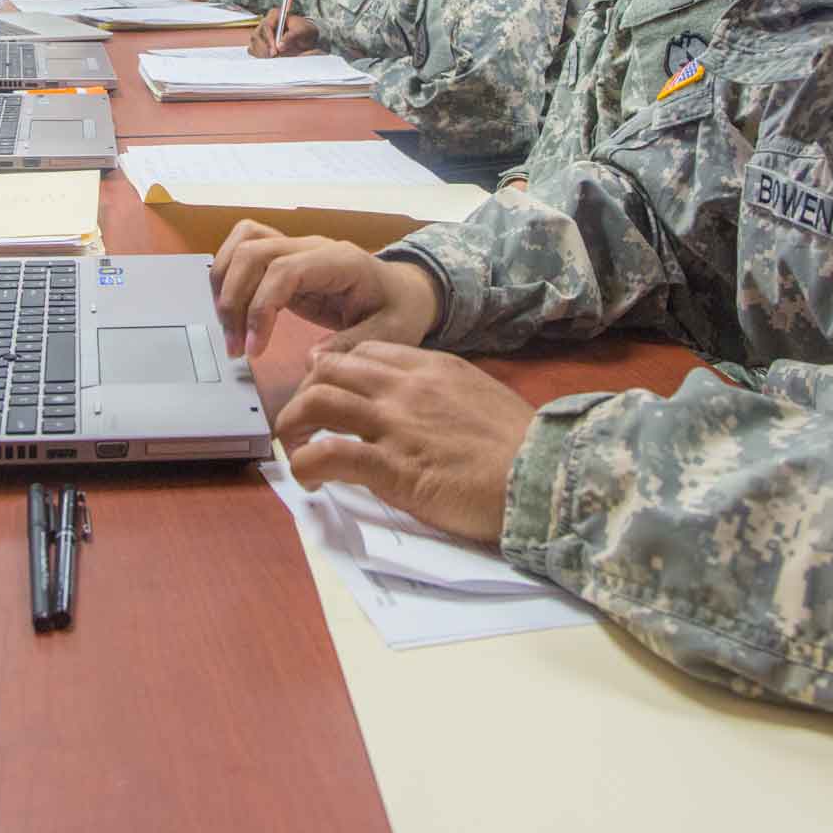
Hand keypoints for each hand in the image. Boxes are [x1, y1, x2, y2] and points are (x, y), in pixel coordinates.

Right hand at [210, 220, 440, 356]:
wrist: (402, 291)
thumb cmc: (398, 310)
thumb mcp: (390, 333)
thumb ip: (353, 345)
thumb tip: (312, 358)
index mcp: (340, 260)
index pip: (283, 270)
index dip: (260, 308)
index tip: (254, 349)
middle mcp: (312, 246)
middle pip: (253, 253)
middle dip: (234, 301)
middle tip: (235, 348)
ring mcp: (295, 247)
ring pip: (242, 244)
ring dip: (224, 286)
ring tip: (230, 331)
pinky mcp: (283, 259)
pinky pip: (244, 247)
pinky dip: (227, 273)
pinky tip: (231, 308)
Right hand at [247, 10, 319, 57]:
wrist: (305, 39)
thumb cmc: (304, 31)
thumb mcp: (303, 30)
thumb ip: (293, 35)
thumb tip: (281, 45)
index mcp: (275, 14)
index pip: (266, 25)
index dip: (269, 38)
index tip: (276, 49)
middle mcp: (266, 22)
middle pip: (257, 34)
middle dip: (265, 47)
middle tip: (275, 56)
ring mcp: (260, 32)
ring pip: (254, 43)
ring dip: (263, 52)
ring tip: (274, 58)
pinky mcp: (258, 42)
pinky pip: (253, 49)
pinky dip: (260, 55)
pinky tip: (270, 58)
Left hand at [279, 343, 536, 544]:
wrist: (539, 475)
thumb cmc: (519, 445)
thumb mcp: (480, 395)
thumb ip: (442, 392)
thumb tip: (420, 408)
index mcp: (430, 367)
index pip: (364, 353)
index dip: (334, 370)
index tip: (325, 390)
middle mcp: (406, 387)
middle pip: (329, 369)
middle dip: (304, 392)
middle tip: (300, 420)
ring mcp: (395, 424)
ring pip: (318, 401)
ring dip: (293, 424)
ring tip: (292, 447)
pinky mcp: (392, 466)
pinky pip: (329, 454)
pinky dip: (306, 464)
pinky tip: (308, 479)